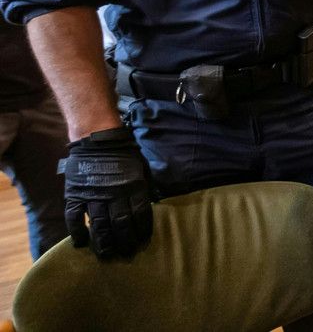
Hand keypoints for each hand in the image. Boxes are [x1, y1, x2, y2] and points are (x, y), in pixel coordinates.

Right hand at [60, 126, 152, 258]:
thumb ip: (146, 185)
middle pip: (121, 224)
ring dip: (104, 242)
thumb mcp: (142, 167)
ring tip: (107, 254)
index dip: (142, 230)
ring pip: (99, 225)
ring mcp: (94, 195)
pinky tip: (81, 243)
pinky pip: (75, 218)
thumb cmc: (124, 153)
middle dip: (125, 241)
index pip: (141, 214)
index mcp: (133, 186)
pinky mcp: (76, 194)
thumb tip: (155, 202)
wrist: (98, 138)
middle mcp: (115, 194)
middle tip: (126, 254)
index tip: (142, 241)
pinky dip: (77, 232)